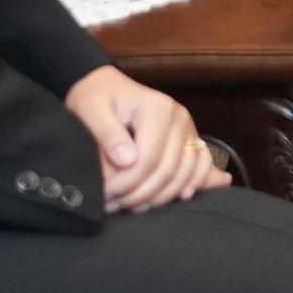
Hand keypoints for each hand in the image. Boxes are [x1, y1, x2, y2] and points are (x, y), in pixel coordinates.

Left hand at [64, 64, 222, 214]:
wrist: (106, 86)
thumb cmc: (96, 98)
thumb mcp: (91, 110)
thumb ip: (108, 134)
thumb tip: (127, 161)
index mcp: (158, 109)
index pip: (148, 159)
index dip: (127, 183)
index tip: (104, 194)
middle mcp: (180, 118)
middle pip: (168, 170)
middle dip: (140, 194)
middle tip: (113, 205)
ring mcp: (189, 129)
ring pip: (184, 173)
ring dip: (160, 196)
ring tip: (132, 205)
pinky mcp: (191, 138)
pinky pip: (201, 164)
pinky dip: (195, 182)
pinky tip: (183, 196)